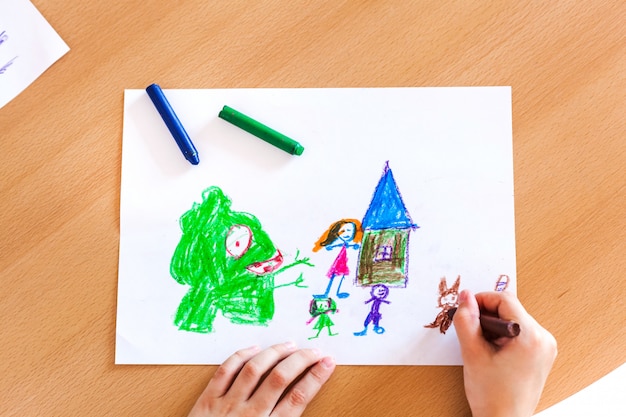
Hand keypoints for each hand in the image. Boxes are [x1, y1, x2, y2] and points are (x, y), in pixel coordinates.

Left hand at [188, 342, 335, 416]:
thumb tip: (298, 405)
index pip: (298, 399)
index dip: (315, 378)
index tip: (327, 363)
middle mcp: (250, 416)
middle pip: (280, 378)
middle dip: (301, 360)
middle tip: (314, 350)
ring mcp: (227, 407)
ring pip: (254, 369)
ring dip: (274, 353)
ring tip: (289, 345)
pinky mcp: (206, 402)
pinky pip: (225, 372)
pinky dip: (240, 357)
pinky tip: (254, 349)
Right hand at [453, 290, 556, 416]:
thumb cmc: (493, 396)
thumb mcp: (473, 354)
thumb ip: (466, 320)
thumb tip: (465, 296)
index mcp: (531, 336)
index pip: (505, 299)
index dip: (482, 300)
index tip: (466, 310)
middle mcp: (544, 339)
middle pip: (510, 308)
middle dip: (487, 315)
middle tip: (472, 333)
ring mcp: (545, 347)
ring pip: (513, 319)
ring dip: (494, 326)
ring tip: (482, 346)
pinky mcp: (542, 354)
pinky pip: (520, 332)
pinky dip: (503, 335)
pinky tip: (493, 351)